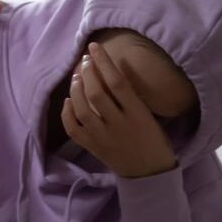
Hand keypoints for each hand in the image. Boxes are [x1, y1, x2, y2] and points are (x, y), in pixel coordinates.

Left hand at [61, 41, 178, 178]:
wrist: (149, 174)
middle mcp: (119, 124)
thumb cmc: (154, 140)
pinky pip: (74, 129)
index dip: (103, 62)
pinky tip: (68, 101)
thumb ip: (131, 97)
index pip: (117, 82)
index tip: (95, 47)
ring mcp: (103, 137)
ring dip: (76, 89)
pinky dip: (67, 113)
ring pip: (82, 109)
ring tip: (77, 76)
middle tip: (85, 60)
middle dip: (87, 72)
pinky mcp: (93, 148)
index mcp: (138, 113)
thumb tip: (109, 71)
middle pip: (96, 93)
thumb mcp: (150, 115)